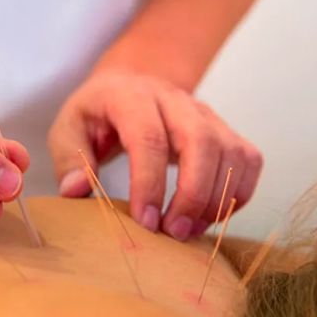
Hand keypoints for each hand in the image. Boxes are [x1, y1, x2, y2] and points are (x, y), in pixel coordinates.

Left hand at [48, 70, 261, 240]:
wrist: (130, 84)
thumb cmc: (97, 115)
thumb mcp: (68, 129)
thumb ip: (69, 159)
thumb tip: (77, 191)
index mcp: (130, 97)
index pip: (148, 137)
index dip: (149, 183)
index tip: (146, 222)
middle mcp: (174, 100)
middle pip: (200, 141)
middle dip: (192, 194)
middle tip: (175, 233)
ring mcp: (205, 113)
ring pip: (230, 151)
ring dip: (216, 199)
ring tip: (189, 231)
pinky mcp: (224, 130)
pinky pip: (248, 160)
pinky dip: (238, 194)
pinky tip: (210, 216)